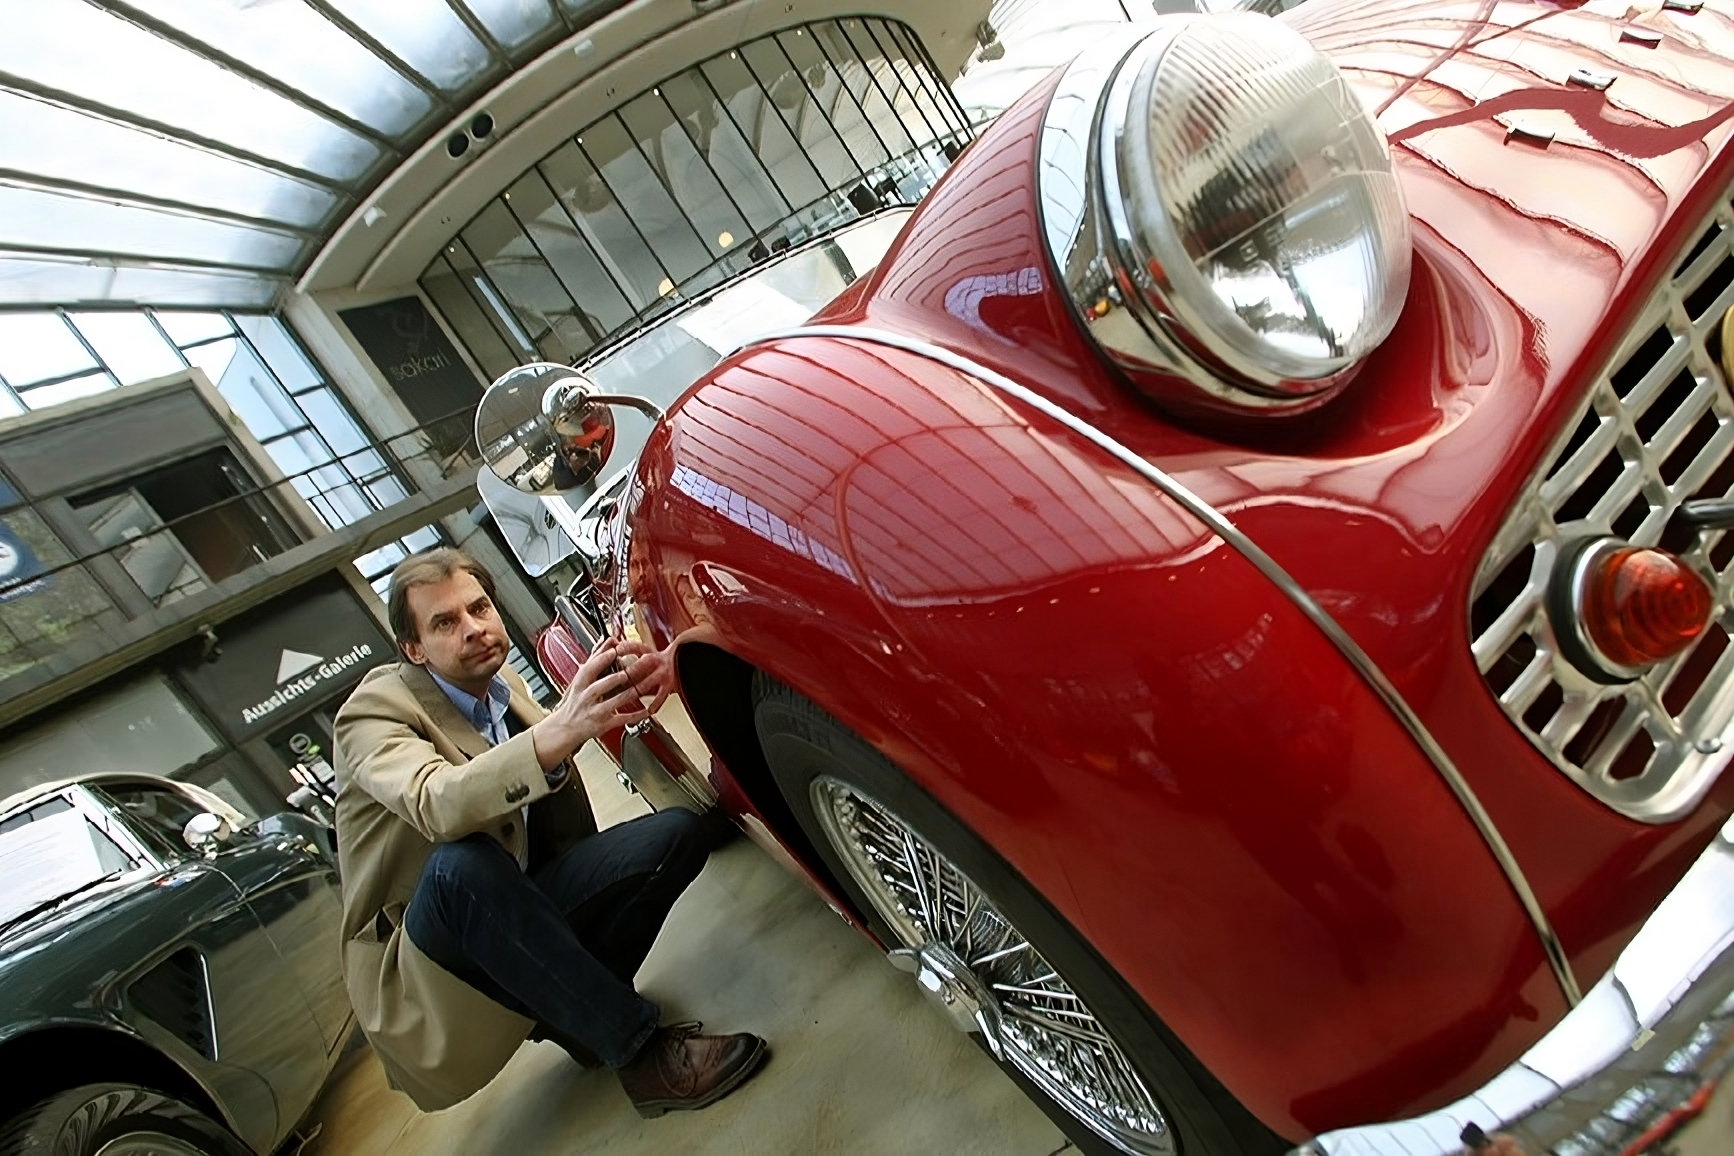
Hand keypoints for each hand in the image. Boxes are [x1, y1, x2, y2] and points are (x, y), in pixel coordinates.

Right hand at [530, 640, 671, 769]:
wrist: (566, 727)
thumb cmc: (575, 701)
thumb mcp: (580, 680)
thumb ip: (595, 659)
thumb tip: (607, 639)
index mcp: (580, 684)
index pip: (589, 670)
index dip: (601, 660)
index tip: (614, 650)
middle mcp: (587, 698)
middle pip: (600, 686)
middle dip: (615, 678)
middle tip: (629, 670)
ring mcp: (596, 712)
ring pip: (614, 702)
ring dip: (629, 693)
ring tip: (640, 686)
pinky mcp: (605, 724)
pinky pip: (622, 718)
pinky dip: (636, 715)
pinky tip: (646, 710)